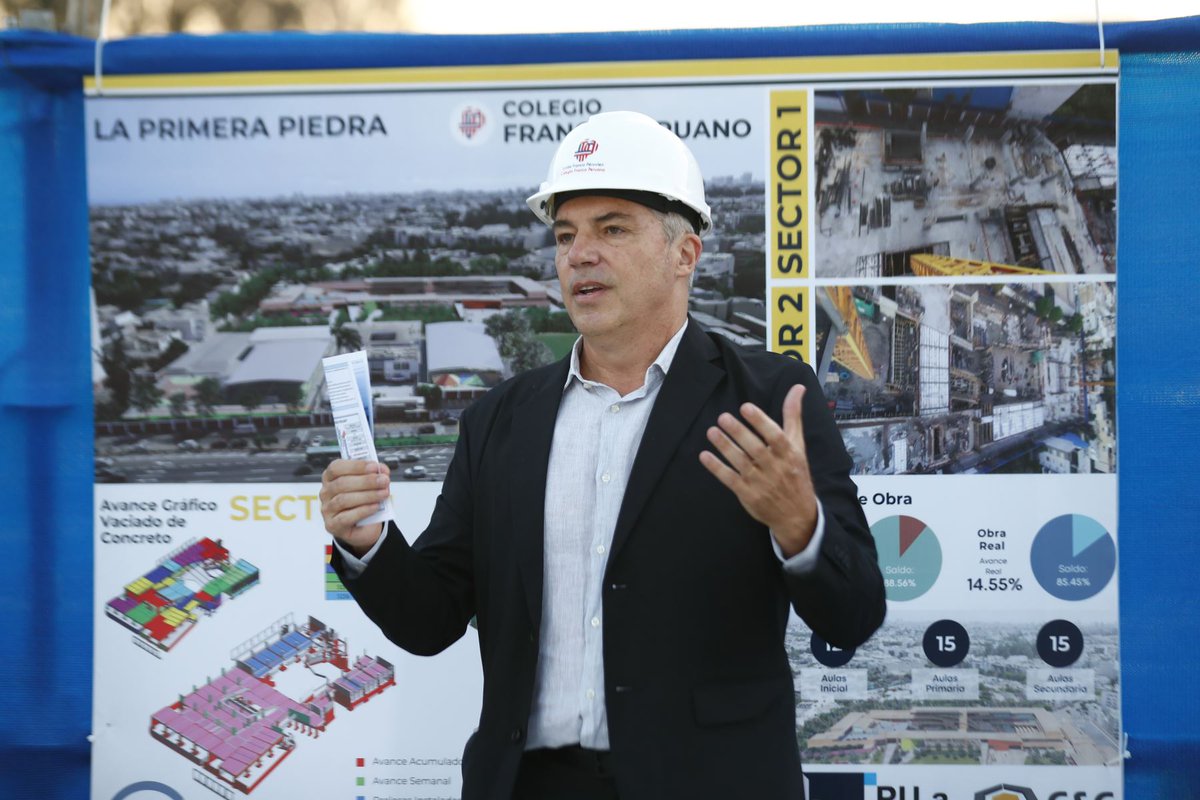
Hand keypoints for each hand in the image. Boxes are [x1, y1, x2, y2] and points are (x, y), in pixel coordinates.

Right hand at [319, 459, 390, 555]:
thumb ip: (374, 476)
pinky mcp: (332, 525)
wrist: (364, 526)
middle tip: (384, 480)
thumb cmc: (363, 501)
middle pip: (342, 483)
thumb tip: (383, 472)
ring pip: (344, 500)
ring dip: (367, 495)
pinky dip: (363, 510)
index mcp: (330, 478)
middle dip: (366, 481)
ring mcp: (327, 509)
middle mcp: (326, 492)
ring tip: (384, 494)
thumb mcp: (369, 485)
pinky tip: (375, 507)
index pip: (337, 467)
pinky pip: (346, 517)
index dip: (356, 466)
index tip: (374, 467)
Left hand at [699, 384, 817, 557]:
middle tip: (722, 417)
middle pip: (755, 448)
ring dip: (725, 447)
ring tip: (711, 431)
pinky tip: (705, 456)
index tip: (746, 407)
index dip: (760, 421)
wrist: (797, 514)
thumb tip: (798, 388)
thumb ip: (793, 416)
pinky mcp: (748, 495)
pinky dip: (717, 468)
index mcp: (788, 453)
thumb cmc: (795, 472)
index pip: (775, 435)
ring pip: (741, 462)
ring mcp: (761, 482)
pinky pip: (730, 479)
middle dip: (738, 432)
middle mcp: (775, 467)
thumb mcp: (798, 444)